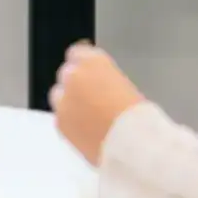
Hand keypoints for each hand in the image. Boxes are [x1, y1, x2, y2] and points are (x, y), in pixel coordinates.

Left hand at [50, 43, 146, 166]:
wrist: (132, 144)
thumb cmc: (138, 116)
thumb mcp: (125, 86)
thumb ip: (105, 80)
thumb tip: (99, 86)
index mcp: (93, 61)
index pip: (77, 53)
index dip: (83, 64)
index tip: (88, 71)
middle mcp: (73, 76)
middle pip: (66, 74)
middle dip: (75, 83)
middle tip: (91, 98)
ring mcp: (63, 100)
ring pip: (59, 96)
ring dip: (69, 101)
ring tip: (88, 116)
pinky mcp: (59, 123)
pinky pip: (61, 118)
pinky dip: (70, 121)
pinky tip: (86, 130)